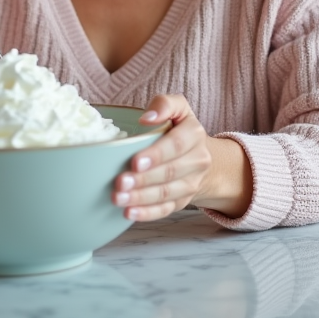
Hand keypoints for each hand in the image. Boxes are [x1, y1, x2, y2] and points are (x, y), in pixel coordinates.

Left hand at [112, 94, 212, 221]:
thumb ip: (165, 104)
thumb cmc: (180, 129)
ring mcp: (191, 183)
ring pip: (166, 194)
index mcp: (195, 135)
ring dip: (141, 198)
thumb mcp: (178, 108)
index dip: (157, 155)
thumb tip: (147, 118)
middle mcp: (197, 160)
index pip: (177, 145)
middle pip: (170, 173)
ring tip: (118, 198)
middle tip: (120, 182)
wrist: (200, 157)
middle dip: (143, 180)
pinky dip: (147, 213)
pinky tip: (128, 213)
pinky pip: (165, 210)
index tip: (135, 161)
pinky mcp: (182, 201)